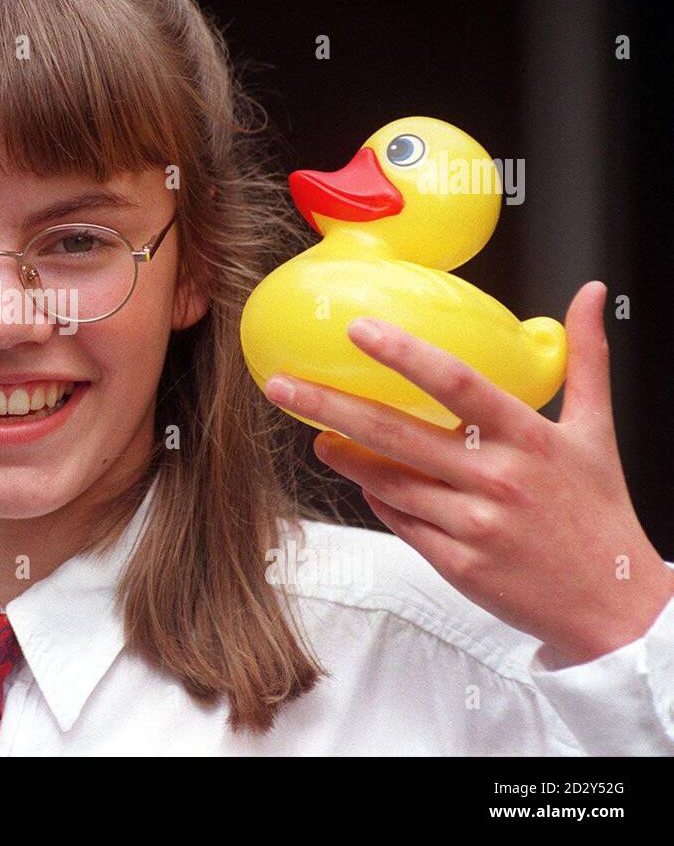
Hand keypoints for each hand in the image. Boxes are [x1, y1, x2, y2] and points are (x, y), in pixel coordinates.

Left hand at [263, 281, 673, 666]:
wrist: (613, 605)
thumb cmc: (598, 512)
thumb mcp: (597, 431)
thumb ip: (586, 359)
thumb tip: (588, 293)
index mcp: (529, 438)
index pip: (457, 383)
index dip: (403, 354)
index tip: (358, 329)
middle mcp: (497, 480)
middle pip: (397, 433)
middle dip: (331, 406)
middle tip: (284, 385)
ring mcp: (473, 525)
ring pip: (388, 481)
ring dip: (345, 456)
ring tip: (319, 435)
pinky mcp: (457, 564)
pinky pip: (400, 521)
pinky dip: (378, 497)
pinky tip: (365, 480)